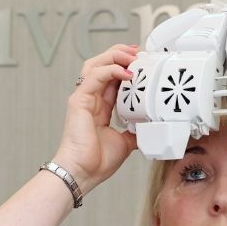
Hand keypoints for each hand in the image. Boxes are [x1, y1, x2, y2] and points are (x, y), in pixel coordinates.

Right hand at [51, 44, 138, 193]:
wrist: (83, 173)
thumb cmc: (96, 161)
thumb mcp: (125, 142)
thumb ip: (134, 132)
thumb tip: (147, 129)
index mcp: (100, 106)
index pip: (112, 77)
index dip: (125, 65)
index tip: (142, 61)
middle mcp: (90, 98)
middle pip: (101, 64)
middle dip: (120, 54)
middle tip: (138, 52)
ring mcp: (83, 98)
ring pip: (95, 65)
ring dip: (115, 57)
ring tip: (132, 57)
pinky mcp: (78, 101)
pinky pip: (94, 77)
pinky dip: (111, 70)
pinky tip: (126, 73)